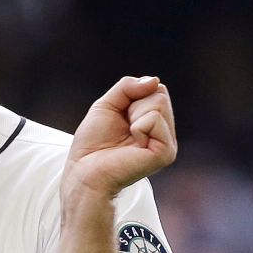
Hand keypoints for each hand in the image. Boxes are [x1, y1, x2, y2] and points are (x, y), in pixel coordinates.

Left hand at [64, 76, 176, 202]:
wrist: (84, 172)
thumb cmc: (93, 144)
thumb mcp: (107, 105)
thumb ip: (128, 87)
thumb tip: (155, 80)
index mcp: (154, 122)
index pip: (157, 89)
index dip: (133, 95)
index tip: (120, 116)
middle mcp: (164, 132)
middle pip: (160, 94)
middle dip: (134, 105)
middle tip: (123, 129)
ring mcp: (168, 143)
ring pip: (159, 103)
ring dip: (134, 115)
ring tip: (127, 136)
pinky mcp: (166, 152)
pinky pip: (154, 119)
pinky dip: (138, 126)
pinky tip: (133, 145)